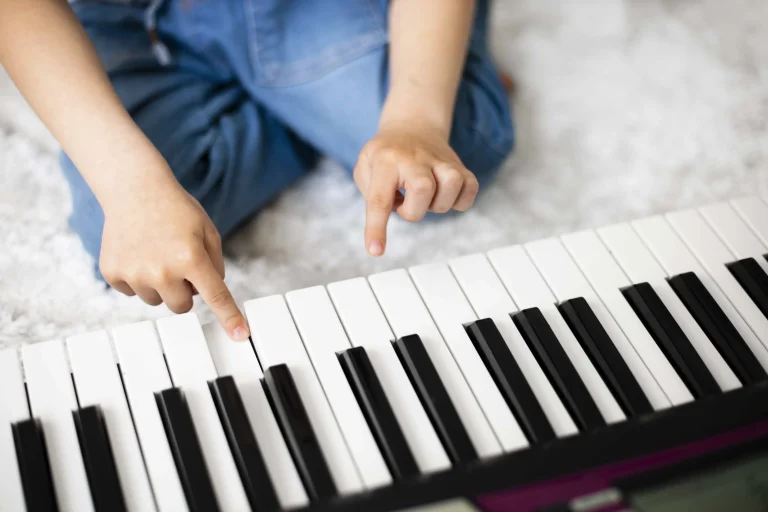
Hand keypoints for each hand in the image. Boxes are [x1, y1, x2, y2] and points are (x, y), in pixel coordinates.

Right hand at [99, 171, 249, 340]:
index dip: (229, 317)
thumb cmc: (176, 210)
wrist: (134, 189)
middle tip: (178, 262)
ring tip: (156, 252)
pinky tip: (138, 252)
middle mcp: (162, 270)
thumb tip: (210, 294)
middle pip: (182, 306)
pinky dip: (137, 277)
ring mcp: (135, 274)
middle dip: (185, 290)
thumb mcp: (207, 231)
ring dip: (161, 284)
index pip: (215, 296)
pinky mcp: (113, 274)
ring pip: (157, 300)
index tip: (240, 335)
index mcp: (191, 257)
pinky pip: (133, 292)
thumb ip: (215, 264)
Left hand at [354, 119, 478, 255]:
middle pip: (423, 189)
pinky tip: (444, 196)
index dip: (377, 228)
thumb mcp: (365, 167)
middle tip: (405, 204)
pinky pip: (470, 189)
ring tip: (426, 198)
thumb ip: (370, 193)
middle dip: (413, 210)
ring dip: (438, 204)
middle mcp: (415, 158)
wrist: (413, 126)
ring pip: (451, 185)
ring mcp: (440, 160)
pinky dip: (460, 201)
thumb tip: (394, 210)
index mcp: (385, 159)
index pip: (379, 198)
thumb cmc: (385, 155)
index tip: (375, 251)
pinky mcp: (459, 166)